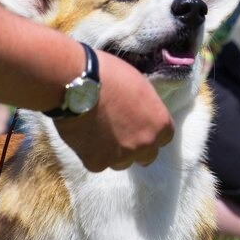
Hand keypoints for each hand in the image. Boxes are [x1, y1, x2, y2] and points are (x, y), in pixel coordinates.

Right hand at [54, 53, 174, 171]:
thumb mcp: (139, 85)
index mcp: (160, 124)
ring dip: (113, 153)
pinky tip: (83, 138)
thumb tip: (143, 110)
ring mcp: (122, 156)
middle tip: (119, 135)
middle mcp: (146, 144)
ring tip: (98, 135)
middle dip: (136, 148)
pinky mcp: (97, 163)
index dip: (150, 132)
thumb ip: (146, 106)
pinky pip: (97, 164)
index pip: (164, 138)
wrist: (75, 84)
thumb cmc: (108, 75)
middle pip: (147, 155)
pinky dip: (90, 154)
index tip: (139, 127)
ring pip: (122, 162)